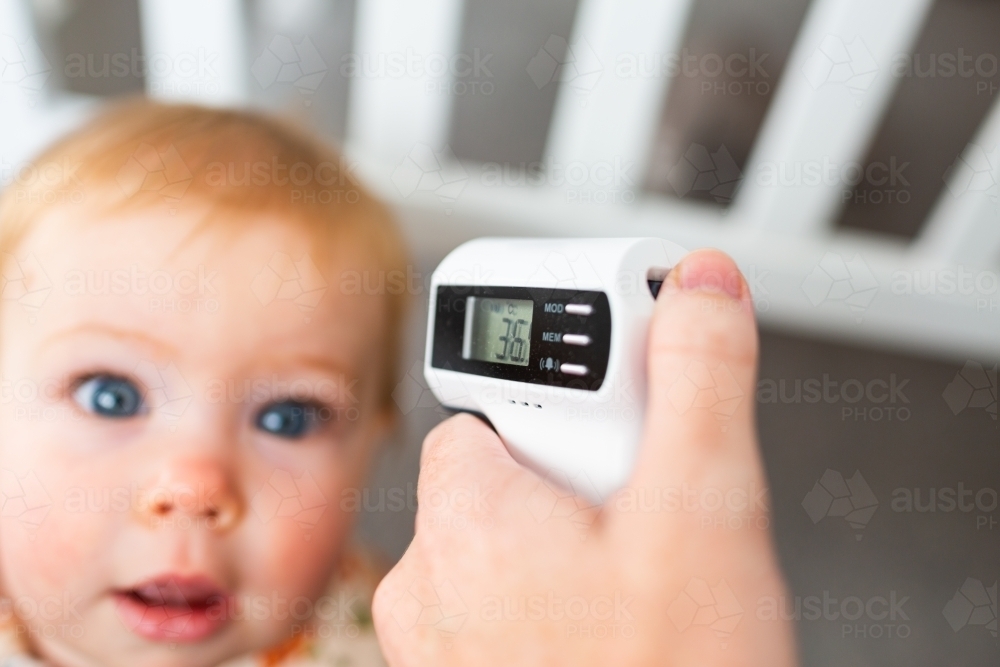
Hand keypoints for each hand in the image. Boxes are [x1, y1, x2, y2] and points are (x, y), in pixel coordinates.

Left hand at [373, 250, 796, 665]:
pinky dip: (556, 598)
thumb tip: (698, 289)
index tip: (617, 421)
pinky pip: (505, 604)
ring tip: (641, 584)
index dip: (564, 405)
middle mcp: (428, 581)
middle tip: (645, 519)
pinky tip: (616, 628)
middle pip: (506, 472)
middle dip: (580, 478)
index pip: (490, 405)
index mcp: (464, 518)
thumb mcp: (707, 513)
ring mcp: (441, 643)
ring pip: (510, 543)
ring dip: (574, 542)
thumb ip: (699, 380)